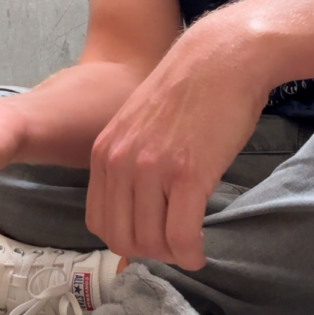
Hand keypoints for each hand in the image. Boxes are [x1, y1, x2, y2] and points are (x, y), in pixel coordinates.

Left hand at [86, 21, 268, 270]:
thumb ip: (124, 163)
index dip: (122, 240)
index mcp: (102, 153)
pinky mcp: (187, 173)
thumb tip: (128, 209)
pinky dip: (189, 254)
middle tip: (170, 246)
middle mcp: (119, 162)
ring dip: (170, 255)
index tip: (146, 239)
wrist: (217, 59)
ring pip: (150, 241)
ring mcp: (151, 168)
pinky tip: (198, 253)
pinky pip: (180, 235)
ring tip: (186, 246)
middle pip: (121, 237)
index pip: (97, 221)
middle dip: (146, 252)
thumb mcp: (134, 127)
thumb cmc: (182, 94)